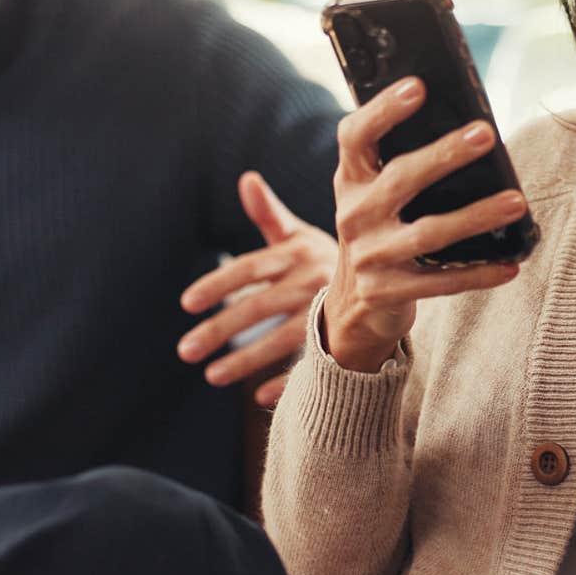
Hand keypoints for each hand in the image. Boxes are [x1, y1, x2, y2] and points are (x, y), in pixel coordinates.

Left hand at [178, 172, 337, 406]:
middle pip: (260, 306)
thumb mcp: (300, 236)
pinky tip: (258, 396)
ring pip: (283, 338)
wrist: (390, 280)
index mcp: (298, 253)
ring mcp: (330, 310)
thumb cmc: (327, 259)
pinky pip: (313, 361)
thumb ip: (269, 214)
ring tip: (212, 376)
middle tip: (185, 351)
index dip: (219, 283)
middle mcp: (313, 280)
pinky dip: (287, 379)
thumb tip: (246, 179)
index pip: (251, 268)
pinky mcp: (346, 338)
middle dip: (221, 329)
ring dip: (246, 359)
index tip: (187, 303)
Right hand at [323, 76, 527, 372]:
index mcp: (350, 180)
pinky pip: (441, 281)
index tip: (418, 86)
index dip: (383, 109)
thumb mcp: (372, 192)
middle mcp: (354, 215)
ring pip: (428, 233)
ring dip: (476, 216)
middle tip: (485, 133)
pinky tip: (510, 263)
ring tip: (516, 202)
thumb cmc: (379, 228)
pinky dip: (478, 273)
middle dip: (444, 155)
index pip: (356, 136)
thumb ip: (396, 160)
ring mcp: (370, 256)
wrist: (353, 304)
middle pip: (400, 179)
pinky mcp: (388, 291)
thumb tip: (461, 123)